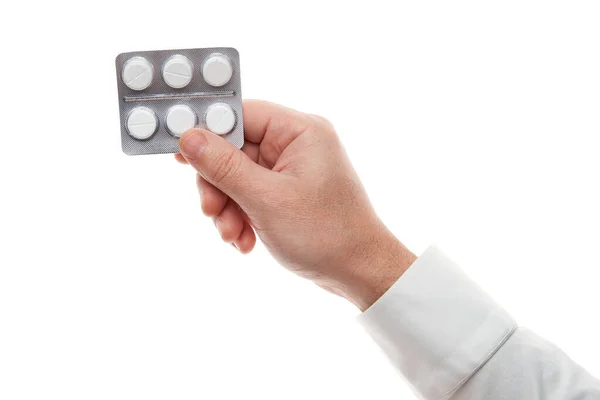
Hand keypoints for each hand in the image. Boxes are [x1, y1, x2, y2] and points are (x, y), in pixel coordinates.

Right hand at [176, 100, 415, 309]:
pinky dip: (241, 216)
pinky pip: (250, 194)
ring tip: (234, 235)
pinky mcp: (287, 191)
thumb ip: (224, 167)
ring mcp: (291, 169)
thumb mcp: (267, 200)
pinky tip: (245, 241)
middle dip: (219, 185)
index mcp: (300, 131)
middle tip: (212, 212)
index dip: (207, 133)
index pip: (240, 114)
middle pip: (233, 148)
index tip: (181, 156)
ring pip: (237, 176)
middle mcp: (296, 143)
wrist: (359, 272)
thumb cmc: (326, 234)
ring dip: (228, 207)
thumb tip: (188, 138)